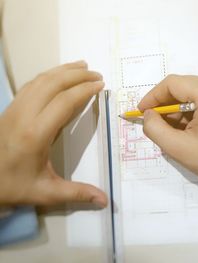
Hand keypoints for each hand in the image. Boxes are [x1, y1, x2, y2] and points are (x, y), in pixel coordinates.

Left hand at [0, 61, 106, 206]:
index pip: (64, 102)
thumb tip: (105, 201)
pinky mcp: (9, 108)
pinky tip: (57, 75)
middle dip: (77, 76)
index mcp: (36, 134)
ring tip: (81, 66)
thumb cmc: (13, 185)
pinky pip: (30, 84)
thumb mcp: (46, 192)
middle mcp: (24, 115)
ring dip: (62, 70)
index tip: (100, 85)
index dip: (84, 90)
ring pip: (39, 80)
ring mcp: (14, 109)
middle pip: (52, 84)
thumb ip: (77, 193)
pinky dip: (47, 75)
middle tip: (96, 74)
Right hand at [139, 75, 197, 262]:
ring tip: (169, 129)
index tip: (141, 113)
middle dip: (163, 104)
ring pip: (188, 92)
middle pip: (181, 86)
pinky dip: (186, 111)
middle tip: (153, 122)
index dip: (153, 96)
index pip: (172, 84)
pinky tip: (183, 128)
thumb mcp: (178, 148)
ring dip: (174, 109)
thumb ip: (155, 128)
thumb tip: (147, 114)